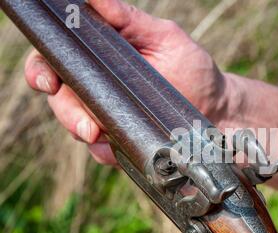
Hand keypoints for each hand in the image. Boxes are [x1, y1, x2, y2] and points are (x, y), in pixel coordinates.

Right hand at [24, 0, 227, 164]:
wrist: (217, 107)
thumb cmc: (193, 68)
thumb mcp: (165, 37)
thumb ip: (129, 19)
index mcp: (100, 59)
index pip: (59, 62)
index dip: (43, 70)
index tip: (48, 79)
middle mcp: (99, 87)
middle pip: (61, 99)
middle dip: (66, 111)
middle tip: (85, 124)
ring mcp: (109, 115)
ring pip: (77, 126)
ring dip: (82, 132)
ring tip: (98, 134)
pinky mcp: (122, 140)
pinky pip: (102, 151)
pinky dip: (105, 151)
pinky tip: (116, 148)